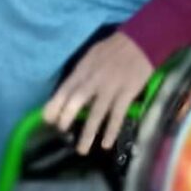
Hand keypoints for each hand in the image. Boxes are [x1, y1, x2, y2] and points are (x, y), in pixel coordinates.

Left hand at [43, 29, 152, 156]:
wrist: (143, 41)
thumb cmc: (115, 49)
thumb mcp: (92, 55)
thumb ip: (81, 74)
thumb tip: (69, 93)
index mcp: (84, 68)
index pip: (65, 88)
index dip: (55, 104)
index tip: (47, 119)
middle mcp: (95, 79)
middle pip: (76, 100)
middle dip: (66, 117)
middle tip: (61, 131)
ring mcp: (111, 87)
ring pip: (97, 113)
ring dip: (88, 133)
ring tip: (82, 150)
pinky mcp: (127, 93)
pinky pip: (117, 115)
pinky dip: (111, 130)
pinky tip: (106, 144)